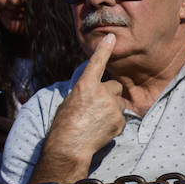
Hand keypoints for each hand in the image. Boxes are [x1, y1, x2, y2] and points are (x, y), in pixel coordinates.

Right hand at [41, 33, 125, 164]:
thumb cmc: (63, 125)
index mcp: (84, 86)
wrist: (69, 147)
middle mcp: (101, 93)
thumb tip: (94, 90)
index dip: (103, 49)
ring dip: (112, 108)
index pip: (96, 62)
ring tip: (97, 121)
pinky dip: (114, 122)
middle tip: (97, 107)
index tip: (110, 37)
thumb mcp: (69, 102)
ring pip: (119, 102)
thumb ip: (85, 92)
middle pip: (114, 86)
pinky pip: (121, 117)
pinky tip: (101, 129)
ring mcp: (112, 107)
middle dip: (109, 94)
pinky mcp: (120, 120)